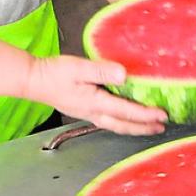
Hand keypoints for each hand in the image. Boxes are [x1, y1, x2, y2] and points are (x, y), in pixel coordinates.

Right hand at [23, 55, 166, 135]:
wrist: (33, 80)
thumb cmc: (55, 73)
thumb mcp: (80, 68)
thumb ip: (102, 71)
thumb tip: (124, 76)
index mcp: (94, 103)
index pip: (126, 111)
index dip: (145, 114)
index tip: (162, 114)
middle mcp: (92, 112)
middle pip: (123, 125)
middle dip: (143, 127)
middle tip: (162, 126)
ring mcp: (87, 113)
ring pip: (116, 125)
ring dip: (134, 127)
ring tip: (150, 126)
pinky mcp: (84, 110)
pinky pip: (108, 121)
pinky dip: (122, 122)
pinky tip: (126, 119)